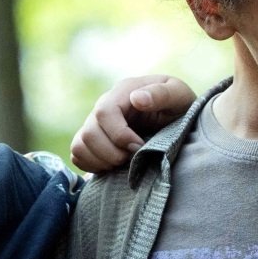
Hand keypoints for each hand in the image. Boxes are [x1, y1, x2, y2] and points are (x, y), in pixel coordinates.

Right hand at [70, 74, 197, 173]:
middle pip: (89, 132)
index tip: (139, 147)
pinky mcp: (93, 140)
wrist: (178, 120)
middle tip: (133, 159)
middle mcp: (104, 106)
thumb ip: (162, 94)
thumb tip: (136, 99)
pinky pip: (78, 154)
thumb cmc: (180, 106)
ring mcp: (96, 124)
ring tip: (124, 163)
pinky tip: (113, 166)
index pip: (104, 112)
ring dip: (102, 160)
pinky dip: (92, 164)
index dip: (119, 135)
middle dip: (111, 152)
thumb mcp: (179, 95)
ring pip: (80, 145)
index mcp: (123, 92)